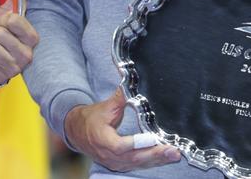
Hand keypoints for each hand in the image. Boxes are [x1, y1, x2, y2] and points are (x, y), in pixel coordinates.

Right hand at [63, 89, 181, 171]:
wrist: (77, 132)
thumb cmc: (91, 119)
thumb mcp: (104, 107)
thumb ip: (120, 98)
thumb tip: (131, 85)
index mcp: (102, 140)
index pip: (120, 145)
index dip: (137, 143)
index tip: (153, 139)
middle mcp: (108, 155)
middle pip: (133, 158)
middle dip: (155, 154)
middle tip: (173, 151)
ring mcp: (114, 162)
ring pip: (137, 163)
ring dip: (156, 160)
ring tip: (173, 155)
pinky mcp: (119, 165)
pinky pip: (137, 165)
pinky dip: (151, 162)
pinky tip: (164, 158)